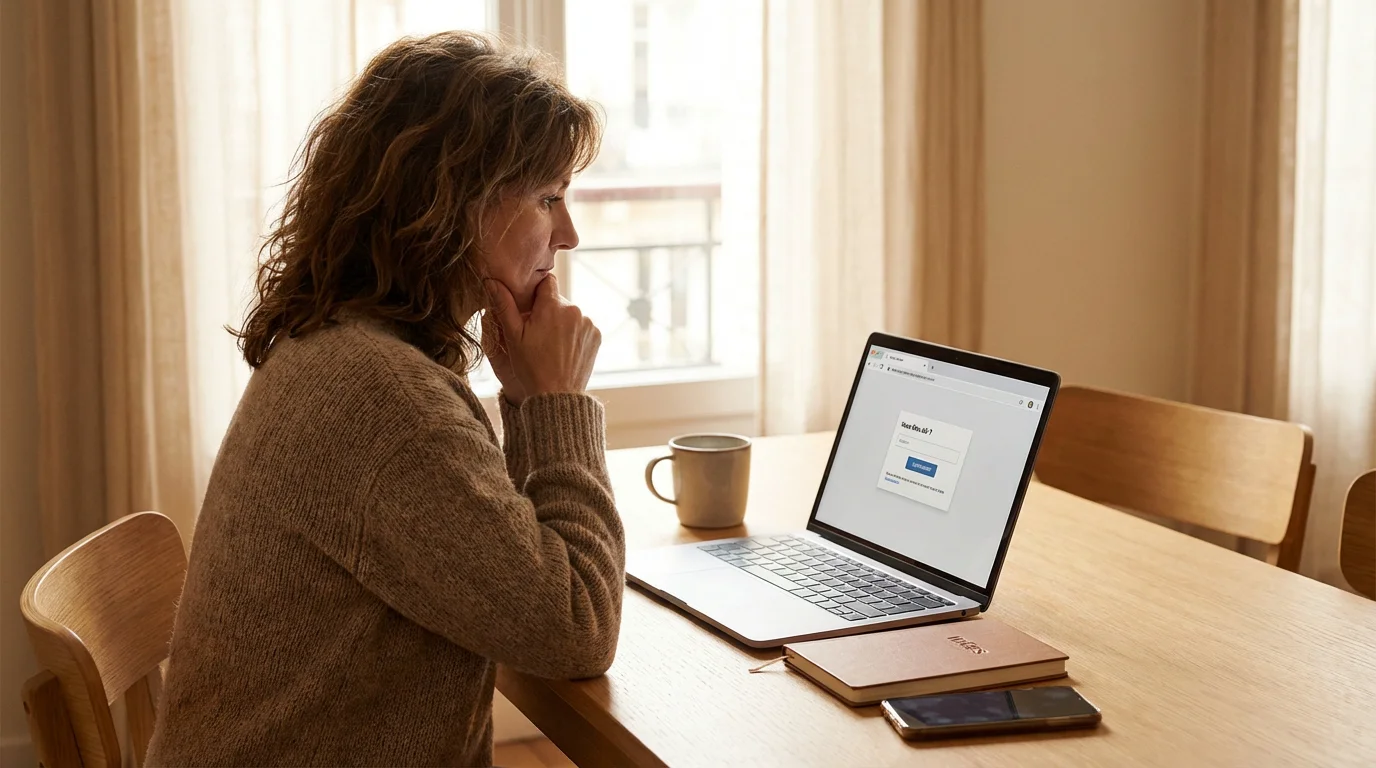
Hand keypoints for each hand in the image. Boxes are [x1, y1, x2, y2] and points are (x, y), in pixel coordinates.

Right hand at [484, 274, 600, 399]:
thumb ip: (504, 305)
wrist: (557, 396)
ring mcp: (587, 323)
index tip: (530, 305)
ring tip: (550, 345)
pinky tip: (563, 350)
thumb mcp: (513, 336)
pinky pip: (582, 326)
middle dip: (547, 311)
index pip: (546, 282)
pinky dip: (574, 334)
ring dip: (561, 322)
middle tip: (536, 332)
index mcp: (552, 306)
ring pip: (570, 314)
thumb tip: (491, 280)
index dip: (536, 291)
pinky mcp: (596, 335)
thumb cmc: (531, 367)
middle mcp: (574, 310)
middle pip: (558, 300)